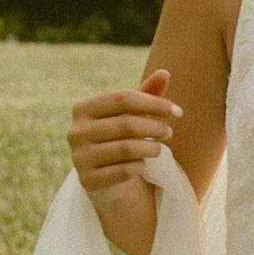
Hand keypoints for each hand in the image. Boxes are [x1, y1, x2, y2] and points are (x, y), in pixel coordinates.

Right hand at [69, 70, 179, 199]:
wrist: (106, 179)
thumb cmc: (120, 138)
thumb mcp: (131, 115)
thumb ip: (146, 94)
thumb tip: (165, 73)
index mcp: (82, 109)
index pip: (123, 98)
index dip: (154, 103)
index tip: (177, 112)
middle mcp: (76, 132)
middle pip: (126, 124)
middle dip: (155, 127)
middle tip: (169, 132)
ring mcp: (79, 158)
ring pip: (127, 149)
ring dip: (151, 148)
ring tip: (159, 148)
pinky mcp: (88, 181)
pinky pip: (124, 171)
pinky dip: (139, 166)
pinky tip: (142, 164)